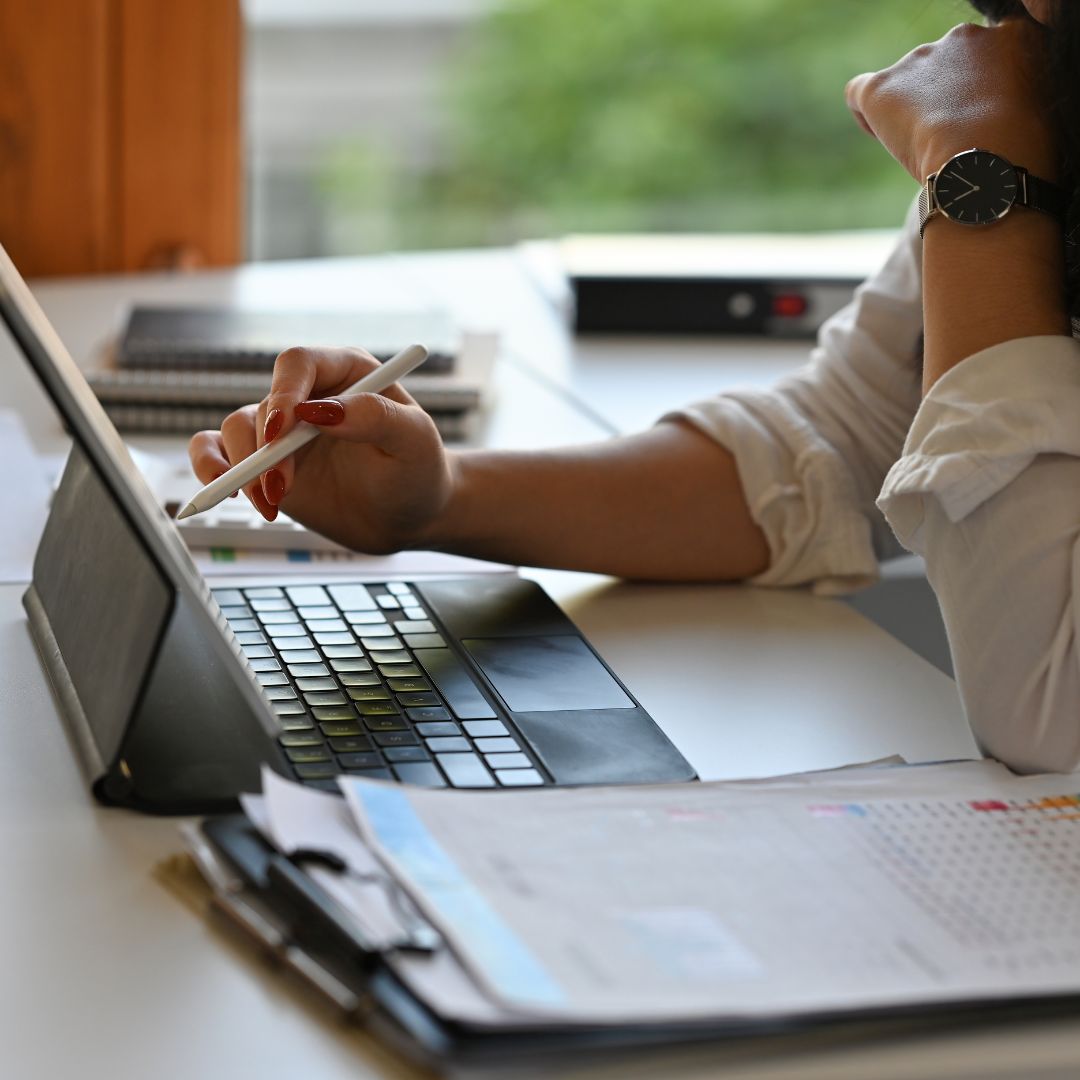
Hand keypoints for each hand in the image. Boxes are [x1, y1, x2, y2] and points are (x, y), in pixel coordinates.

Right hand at [188, 346, 456, 552]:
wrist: (411, 515)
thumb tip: (321, 410)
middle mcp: (309, 395)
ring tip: (273, 504)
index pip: (297, 364)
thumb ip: (376, 417)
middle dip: (266, 449)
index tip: (281, 432)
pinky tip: (229, 493)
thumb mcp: (415, 441)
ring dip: (244, 469)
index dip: (282, 393)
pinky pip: (217, 451)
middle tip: (282, 488)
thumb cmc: (420, 471)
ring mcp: (284, 430)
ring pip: (236, 430)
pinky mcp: (267, 463)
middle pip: (264, 404)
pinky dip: (211, 468)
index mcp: (346, 372)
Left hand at [845, 17, 1056, 182]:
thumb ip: (1008, 99)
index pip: (983, 55)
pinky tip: (881, 136)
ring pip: (904, 83)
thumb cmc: (1017, 150)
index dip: (972, 88)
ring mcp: (920, 58)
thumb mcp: (1031, 110)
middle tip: (948, 139)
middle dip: (938, 99)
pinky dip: (866, 115)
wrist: (984, 157)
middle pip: (940, 67)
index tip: (973, 118)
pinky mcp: (882, 85)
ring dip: (908, 111)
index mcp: (1007, 38)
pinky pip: (859, 92)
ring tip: (923, 147)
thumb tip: (985, 117)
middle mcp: (963, 37)